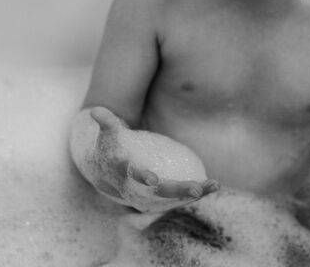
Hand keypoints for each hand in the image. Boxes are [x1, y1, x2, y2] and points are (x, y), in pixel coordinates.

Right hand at [89, 106, 218, 213]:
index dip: (142, 177)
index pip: (132, 176)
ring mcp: (147, 197)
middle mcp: (135, 190)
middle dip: (177, 191)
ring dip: (191, 194)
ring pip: (173, 198)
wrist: (104, 173)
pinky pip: (179, 198)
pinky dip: (196, 194)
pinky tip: (214, 185)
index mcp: (122, 174)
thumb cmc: (110, 148)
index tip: (153, 179)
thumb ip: (105, 121)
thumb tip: (95, 110)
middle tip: (195, 188)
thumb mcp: (107, 134)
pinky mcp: (159, 200)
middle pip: (158, 193)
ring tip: (211, 185)